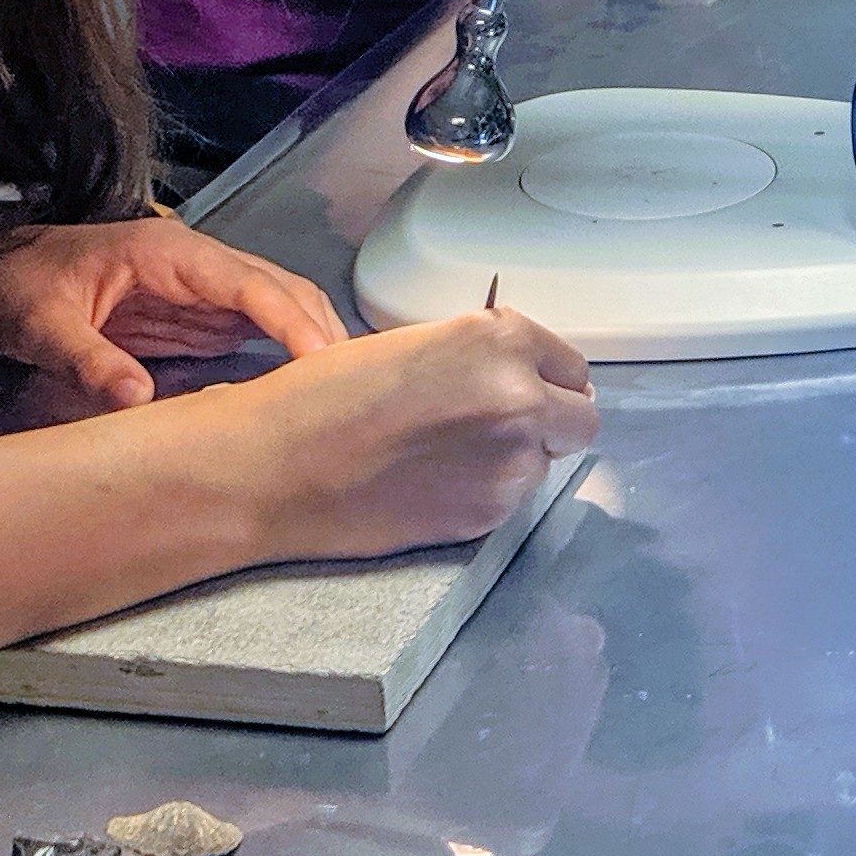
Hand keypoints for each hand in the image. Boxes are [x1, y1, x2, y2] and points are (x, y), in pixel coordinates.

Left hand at [0, 217, 345, 411]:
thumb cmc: (16, 287)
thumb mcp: (40, 323)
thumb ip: (87, 359)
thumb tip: (139, 400)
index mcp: (169, 254)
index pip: (250, 282)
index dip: (291, 319)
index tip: (322, 360)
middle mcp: (198, 265)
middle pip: (282, 289)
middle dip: (320, 331)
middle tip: (349, 390)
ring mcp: (202, 291)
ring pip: (279, 307)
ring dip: (311, 342)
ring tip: (337, 397)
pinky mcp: (196, 317)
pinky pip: (255, 330)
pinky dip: (287, 355)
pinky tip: (299, 391)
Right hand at [220, 310, 600, 562]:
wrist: (275, 466)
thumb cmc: (324, 394)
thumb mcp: (415, 344)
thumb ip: (479, 356)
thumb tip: (516, 375)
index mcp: (501, 341)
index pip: (569, 364)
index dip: (546, 376)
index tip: (528, 384)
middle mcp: (521, 398)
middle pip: (580, 417)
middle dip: (551, 419)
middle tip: (505, 424)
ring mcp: (512, 462)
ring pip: (548, 461)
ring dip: (520, 456)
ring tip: (454, 454)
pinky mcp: (489, 514)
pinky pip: (513, 498)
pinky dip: (489, 490)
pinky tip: (437, 482)